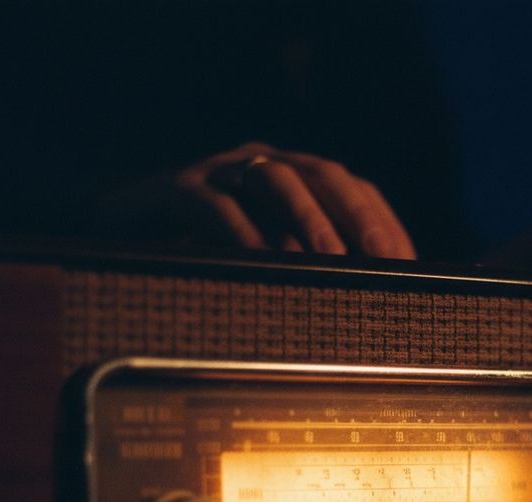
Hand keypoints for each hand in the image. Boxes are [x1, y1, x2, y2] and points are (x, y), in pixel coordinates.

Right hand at [94, 142, 415, 258]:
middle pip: (322, 172)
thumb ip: (307, 269)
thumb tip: (365, 306)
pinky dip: (244, 234)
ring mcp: (221, 170)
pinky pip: (217, 204)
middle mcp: (262, 164)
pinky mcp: (178, 187)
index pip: (352, 188)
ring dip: (309, 218)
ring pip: (275, 178)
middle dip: (355, 213)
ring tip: (331, 259)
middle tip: (380, 257)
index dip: (381, 221)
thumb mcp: (265, 263)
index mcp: (292, 179)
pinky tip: (264, 263)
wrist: (123, 236)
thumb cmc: (204, 253)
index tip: (408, 264)